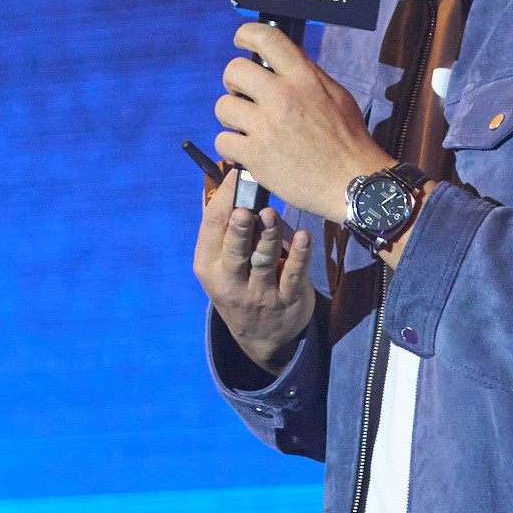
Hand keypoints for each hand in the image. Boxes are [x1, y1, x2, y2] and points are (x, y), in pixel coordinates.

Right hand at [193, 170, 315, 373]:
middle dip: (240, 229)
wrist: (261, 337)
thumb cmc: (238, 282)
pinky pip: (293, 275)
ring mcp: (259, 293)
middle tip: (246, 209)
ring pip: (263, 261)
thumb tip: (231, 176)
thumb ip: (224, 225)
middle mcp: (230, 281)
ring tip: (270, 215)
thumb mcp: (220, 262)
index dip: (224, 200)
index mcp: (209, 265)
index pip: (212, 228)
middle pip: (235, 250)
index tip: (237, 174)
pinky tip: (304, 237)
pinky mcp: (287, 299)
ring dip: (268, 237)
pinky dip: (299, 255)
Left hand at [214, 21, 391, 226]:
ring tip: (248, 127)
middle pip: (233, 70)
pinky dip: (232, 147)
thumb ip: (307, 75)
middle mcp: (282, 97)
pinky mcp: (256, 156)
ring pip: (223, 106)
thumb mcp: (336, 95)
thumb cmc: (348, 141)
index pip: (267, 38)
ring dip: (232, 117)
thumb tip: (283, 57)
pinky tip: (246, 151)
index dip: (246, 34)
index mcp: (304, 78)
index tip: (241, 41)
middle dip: (234, 82)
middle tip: (245, 96)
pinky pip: (223, 141)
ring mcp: (266, 126)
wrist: (353, 183)